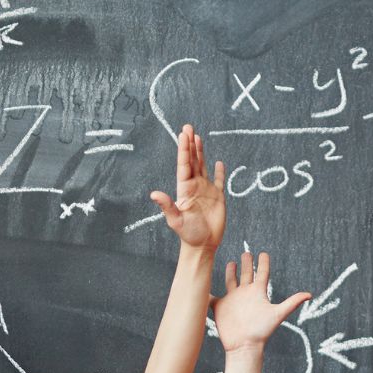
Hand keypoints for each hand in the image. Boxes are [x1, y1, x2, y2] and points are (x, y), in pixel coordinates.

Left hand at [150, 125, 225, 250]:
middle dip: (190, 144)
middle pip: (192, 161)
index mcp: (184, 189)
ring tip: (198, 137)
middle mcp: (194, 186)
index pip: (184, 165)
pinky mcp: (217, 198)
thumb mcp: (176, 220)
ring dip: (200, 152)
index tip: (184, 134)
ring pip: (202, 166)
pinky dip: (219, 172)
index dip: (184, 149)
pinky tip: (218, 162)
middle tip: (188, 126)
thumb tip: (154, 194)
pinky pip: (218, 181)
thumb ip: (167, 206)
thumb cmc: (188, 234)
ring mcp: (206, 191)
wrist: (202, 245)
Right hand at [212, 251, 310, 352]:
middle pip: (246, 275)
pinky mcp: (220, 308)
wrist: (245, 346)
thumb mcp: (278, 314)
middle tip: (246, 252)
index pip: (262, 273)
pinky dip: (206, 293)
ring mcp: (233, 301)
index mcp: (258, 293)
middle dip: (246, 263)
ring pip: (231, 282)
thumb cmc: (261, 331)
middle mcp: (245, 295)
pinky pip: (211, 298)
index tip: (263, 253)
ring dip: (230, 273)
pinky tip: (201, 286)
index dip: (263, 263)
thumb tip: (310, 295)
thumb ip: (292, 303)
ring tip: (231, 262)